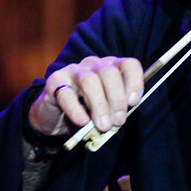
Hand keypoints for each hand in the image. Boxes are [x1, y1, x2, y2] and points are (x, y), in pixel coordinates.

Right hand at [29, 56, 143, 135]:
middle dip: (117, 99)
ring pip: (90, 81)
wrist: (55, 118)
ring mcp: (73, 70)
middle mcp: (94, 64)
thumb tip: (120, 119)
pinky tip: (82, 122)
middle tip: (118, 121)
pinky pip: (66, 93)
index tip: (133, 102)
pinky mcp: (55, 81)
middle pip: (109, 73)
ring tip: (103, 126)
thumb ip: (115, 111)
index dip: (134, 81)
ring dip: (99, 105)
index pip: (128, 64)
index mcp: (111, 67)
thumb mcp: (106, 111)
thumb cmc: (86, 112)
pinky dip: (76, 109)